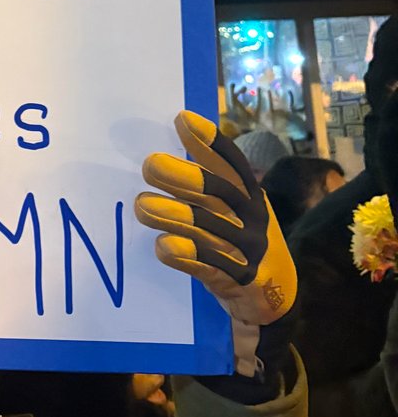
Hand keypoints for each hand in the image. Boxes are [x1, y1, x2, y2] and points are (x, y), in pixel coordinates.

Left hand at [135, 110, 296, 376]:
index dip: (211, 142)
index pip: (233, 163)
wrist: (274, 296)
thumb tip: (181, 124)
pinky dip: (185, 255)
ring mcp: (248, 250)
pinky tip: (163, 245)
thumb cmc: (241, 236)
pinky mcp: (238, 280)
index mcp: (251, 194)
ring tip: (141, 205)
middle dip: (184, 178)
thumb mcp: (236, 205)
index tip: (182, 119)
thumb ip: (212, 173)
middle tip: (149, 165)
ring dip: (173, 216)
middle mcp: (253, 219)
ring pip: (207, 230)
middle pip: (219, 194)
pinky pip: (209, 266)